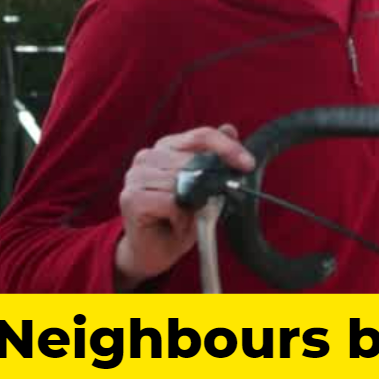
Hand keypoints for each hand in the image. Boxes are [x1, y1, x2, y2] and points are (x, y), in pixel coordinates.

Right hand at [116, 124, 253, 289]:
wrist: (157, 249)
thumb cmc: (181, 216)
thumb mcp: (206, 186)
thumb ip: (214, 159)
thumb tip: (230, 129)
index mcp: (167, 147)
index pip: (201, 136)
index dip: (227, 148)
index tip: (248, 164)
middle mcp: (147, 157)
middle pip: (193, 160)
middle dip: (211, 182)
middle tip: (212, 202)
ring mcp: (135, 176)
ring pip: (181, 182)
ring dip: (193, 204)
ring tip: (188, 215)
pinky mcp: (131, 198)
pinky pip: (170, 202)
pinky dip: (180, 215)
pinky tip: (175, 222)